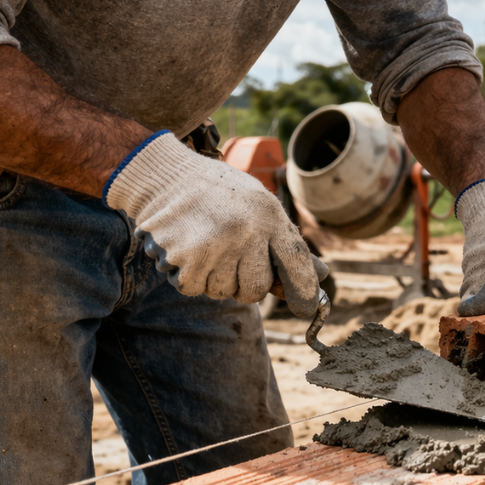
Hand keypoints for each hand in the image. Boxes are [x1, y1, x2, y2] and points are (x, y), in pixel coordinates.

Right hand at [105, 131, 327, 316]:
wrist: (163, 175)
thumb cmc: (218, 193)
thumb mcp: (260, 206)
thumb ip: (287, 243)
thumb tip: (321, 277)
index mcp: (268, 214)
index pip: (295, 261)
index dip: (304, 290)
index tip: (307, 308)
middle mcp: (245, 231)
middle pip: (257, 289)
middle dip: (246, 285)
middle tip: (231, 260)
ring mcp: (214, 246)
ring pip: (223, 292)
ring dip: (215, 279)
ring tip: (206, 246)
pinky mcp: (185, 259)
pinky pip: (195, 289)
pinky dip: (190, 277)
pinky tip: (187, 250)